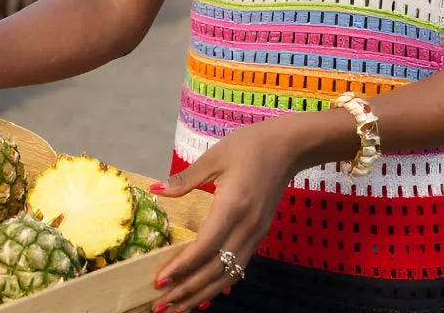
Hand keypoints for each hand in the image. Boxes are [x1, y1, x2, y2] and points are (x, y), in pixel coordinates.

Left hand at [150, 121, 298, 311]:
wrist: (288, 147)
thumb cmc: (249, 145)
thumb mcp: (214, 156)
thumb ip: (185, 179)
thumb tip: (156, 190)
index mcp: (233, 206)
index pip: (205, 247)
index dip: (182, 267)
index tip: (160, 280)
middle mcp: (246, 228)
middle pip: (216, 270)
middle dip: (188, 290)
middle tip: (161, 305)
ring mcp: (255, 235)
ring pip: (228, 275)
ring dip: (202, 294)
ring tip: (179, 308)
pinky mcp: (259, 235)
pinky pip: (238, 268)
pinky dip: (219, 285)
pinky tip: (205, 293)